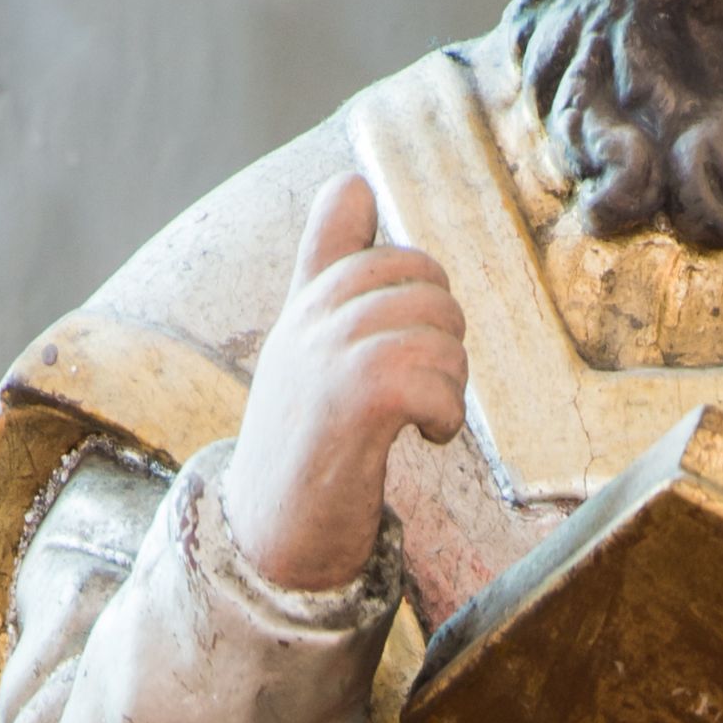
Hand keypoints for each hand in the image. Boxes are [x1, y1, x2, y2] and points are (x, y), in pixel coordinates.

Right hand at [221, 172, 468, 591]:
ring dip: (450, 384)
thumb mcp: (307, 347)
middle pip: (427, 276)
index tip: (399, 319)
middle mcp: (312, 316)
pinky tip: (424, 437)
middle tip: (418, 389)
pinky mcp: (354, 399)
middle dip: (444, 335)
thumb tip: (353, 184)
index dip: (398, 247)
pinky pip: (435, 378)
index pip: (345, 203)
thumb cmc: (303, 449)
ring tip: (418, 418)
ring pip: (441, 331)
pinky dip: (445, 414)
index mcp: (305, 299)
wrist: (271, 539)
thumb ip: (328, 270)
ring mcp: (329, 353)